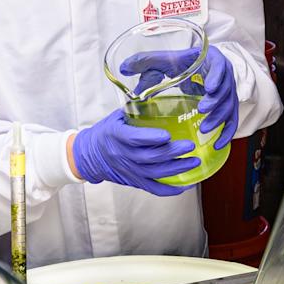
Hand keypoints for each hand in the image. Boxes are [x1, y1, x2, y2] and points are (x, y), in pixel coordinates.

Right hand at [70, 110, 191, 195]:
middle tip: (190, 145)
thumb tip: (157, 93)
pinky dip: (170, 190)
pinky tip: (185, 184)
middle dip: (172, 152)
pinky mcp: (135, 181)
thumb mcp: (116, 117)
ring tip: (194, 161)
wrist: (89, 155)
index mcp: (117, 136)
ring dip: (177, 169)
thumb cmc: (105, 133)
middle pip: (150, 157)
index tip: (167, 135)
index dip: (151, 138)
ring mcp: (130, 170)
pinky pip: (154, 189)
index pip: (134, 139)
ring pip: (156, 173)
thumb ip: (135, 109)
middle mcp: (123, 155)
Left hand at [120, 49, 238, 149]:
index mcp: (211, 59)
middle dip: (216, 102)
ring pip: (229, 106)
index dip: (217, 76)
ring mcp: (227, 91)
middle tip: (202, 110)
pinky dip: (227, 132)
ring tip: (204, 129)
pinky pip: (231, 120)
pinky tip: (217, 144)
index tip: (209, 87)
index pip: (220, 66)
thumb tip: (124, 68)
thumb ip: (144, 62)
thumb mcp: (162, 60)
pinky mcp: (226, 105)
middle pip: (226, 89)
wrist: (191, 67)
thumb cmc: (178, 62)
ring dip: (219, 118)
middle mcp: (223, 75)